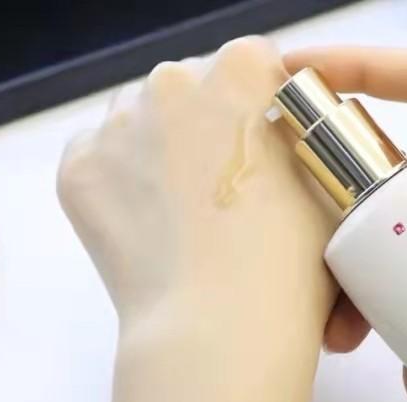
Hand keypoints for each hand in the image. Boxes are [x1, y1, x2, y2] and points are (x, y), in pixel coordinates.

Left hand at [57, 37, 339, 401]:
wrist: (217, 330)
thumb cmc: (287, 266)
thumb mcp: (327, 186)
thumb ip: (299, 139)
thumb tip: (275, 133)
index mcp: (242, 70)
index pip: (253, 66)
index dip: (262, 111)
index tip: (265, 150)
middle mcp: (173, 80)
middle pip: (191, 89)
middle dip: (206, 128)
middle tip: (223, 193)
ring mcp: (118, 124)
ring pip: (140, 122)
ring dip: (159, 152)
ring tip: (185, 216)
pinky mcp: (79, 168)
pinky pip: (100, 159)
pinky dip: (120, 186)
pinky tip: (149, 227)